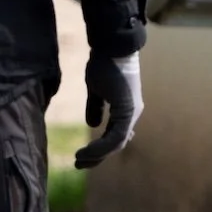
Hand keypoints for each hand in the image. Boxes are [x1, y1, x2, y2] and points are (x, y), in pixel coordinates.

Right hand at [73, 52, 143, 168]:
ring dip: (97, 155)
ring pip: (116, 143)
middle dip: (98, 156)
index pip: (116, 134)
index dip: (102, 147)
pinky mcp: (128, 112)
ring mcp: (132, 113)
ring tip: (80, 161)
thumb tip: (93, 124)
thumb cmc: (104, 63)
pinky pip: (115, 137)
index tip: (88, 155)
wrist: (112, 47)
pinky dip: (101, 147)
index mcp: (125, 108)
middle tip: (80, 164)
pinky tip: (87, 152)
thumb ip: (95, 107)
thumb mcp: (96, 89)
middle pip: (117, 142)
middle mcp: (132, 113)